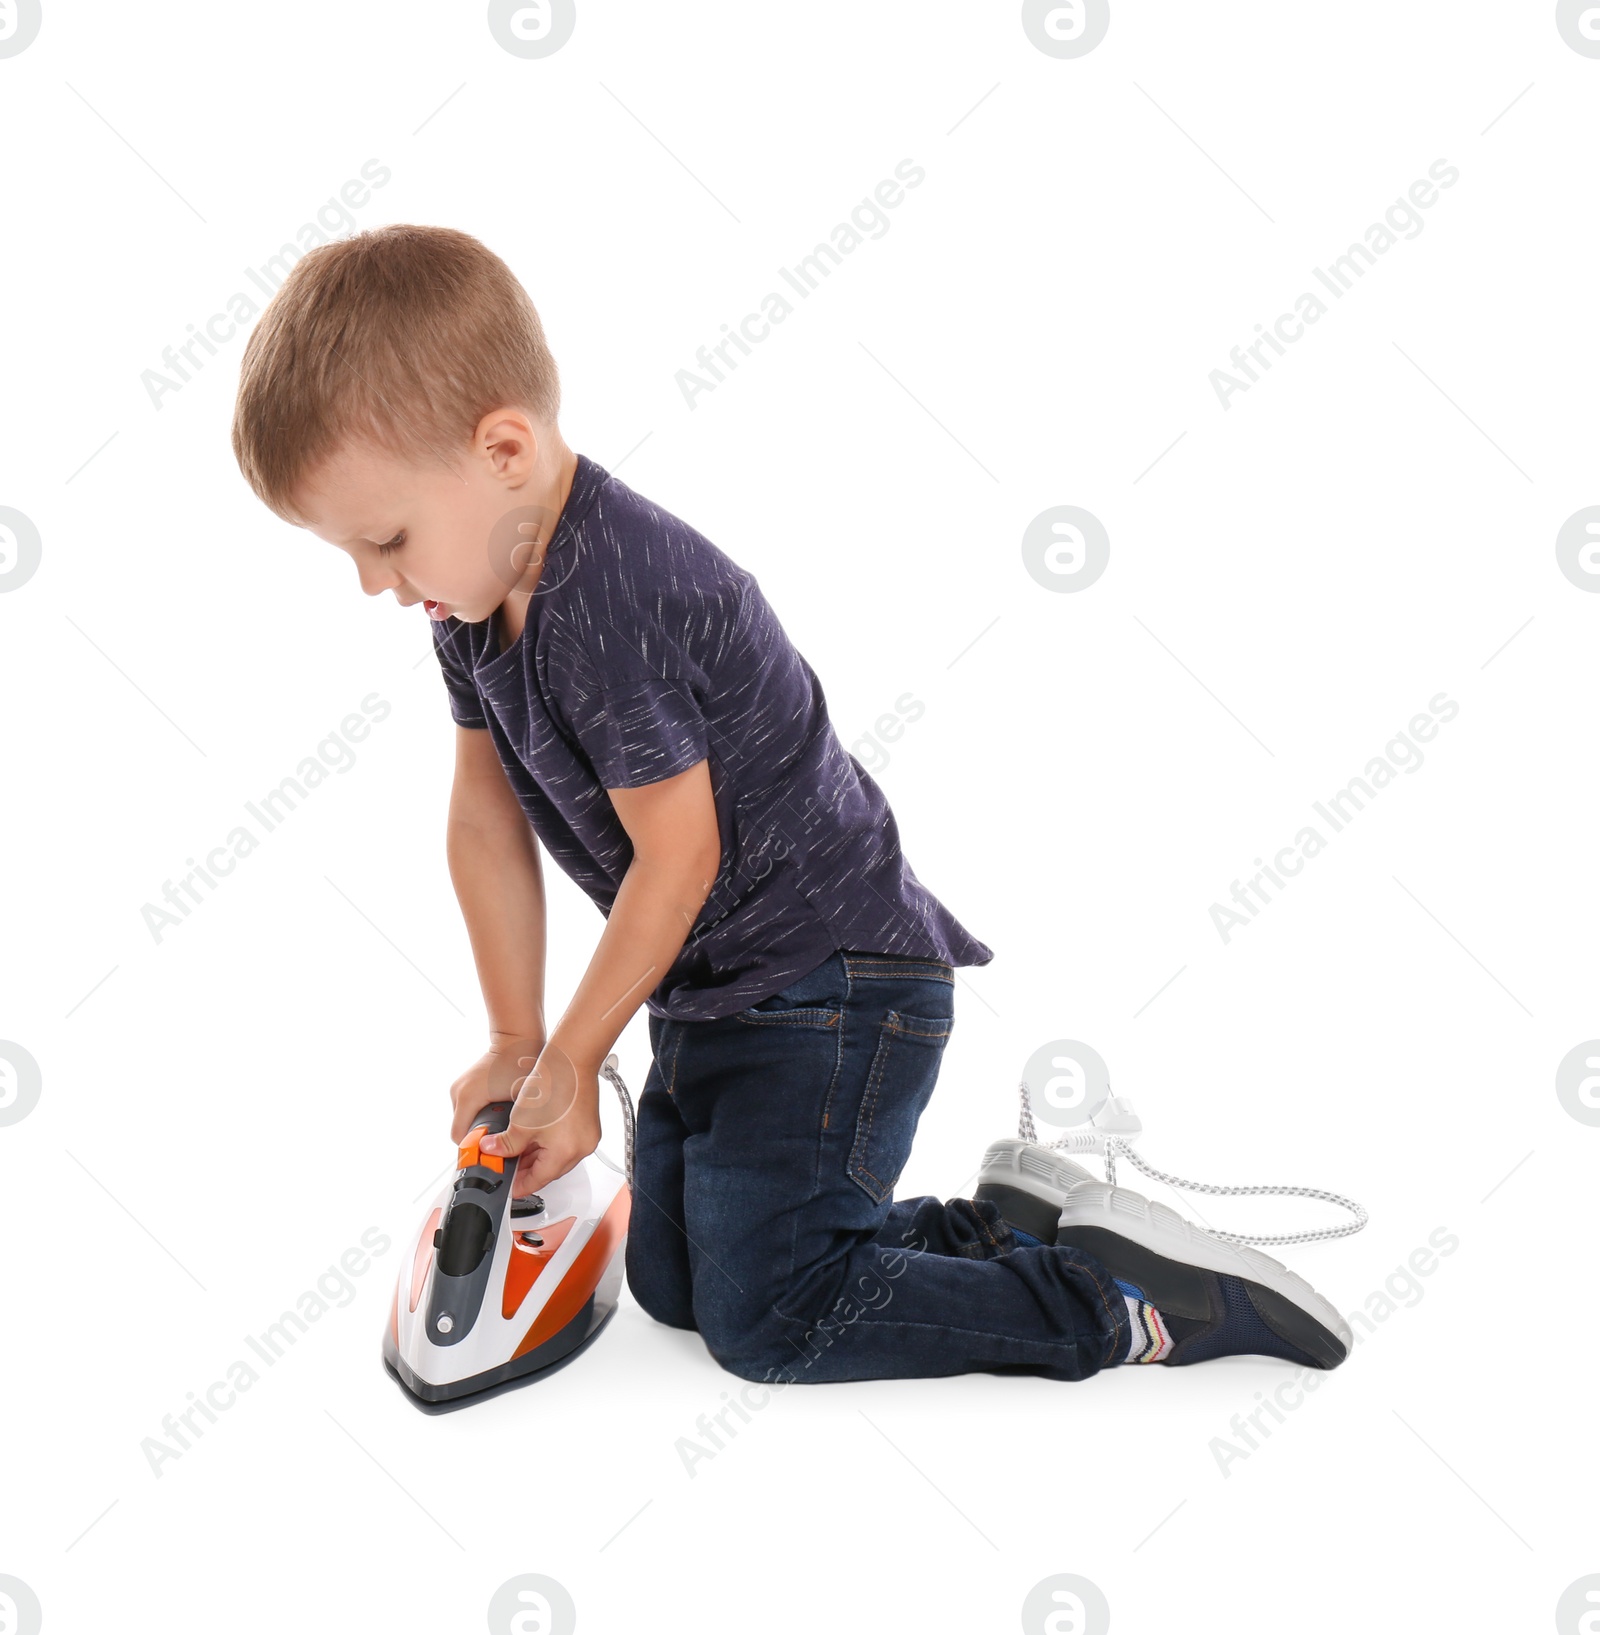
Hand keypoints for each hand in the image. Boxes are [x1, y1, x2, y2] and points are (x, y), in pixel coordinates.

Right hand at [448, 1033, 545, 1145]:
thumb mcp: (521, 1103)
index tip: (490, 1152)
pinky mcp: (465, 1083)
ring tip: (503, 1122)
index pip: (460, 1137)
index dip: (476, 1148)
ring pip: (466, 1118)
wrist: (519, 1040)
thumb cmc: (522, 1065)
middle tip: (502, 1138)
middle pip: (463, 1128)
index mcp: (468, 1097)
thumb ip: (511, 1127)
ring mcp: (460, 1086)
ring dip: (482, 1123)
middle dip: (481, 1136)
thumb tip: (509, 1146)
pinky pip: (469, 1107)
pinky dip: (481, 1112)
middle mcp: (458, 1091)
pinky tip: (499, 1109)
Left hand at [477, 1042, 601, 1197]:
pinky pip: (566, 1143)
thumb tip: (491, 1151)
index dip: (518, 1185)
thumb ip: (504, 1144)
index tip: (507, 1187)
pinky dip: (549, 1143)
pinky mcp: (588, 1125)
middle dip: (526, 1169)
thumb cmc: (552, 1085)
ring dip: (537, 1155)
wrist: (570, 1059)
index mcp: (565, 1153)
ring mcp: (587, 1137)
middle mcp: (581, 1148)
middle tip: (507, 1165)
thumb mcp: (519, 1122)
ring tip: (516, 1148)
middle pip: (549, 1170)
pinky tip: (533, 1135)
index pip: (538, 1181)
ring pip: (557, 1156)